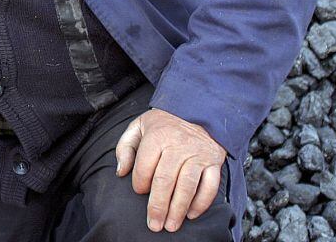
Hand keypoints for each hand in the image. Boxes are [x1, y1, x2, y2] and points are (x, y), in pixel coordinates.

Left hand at [114, 108, 226, 232]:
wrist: (197, 110)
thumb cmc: (163, 123)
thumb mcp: (138, 126)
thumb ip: (125, 147)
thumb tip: (121, 172)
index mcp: (157, 135)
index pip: (145, 166)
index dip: (139, 183)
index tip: (138, 192)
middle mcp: (178, 144)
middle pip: (165, 180)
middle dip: (158, 206)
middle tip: (154, 224)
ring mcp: (198, 154)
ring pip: (187, 186)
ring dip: (178, 209)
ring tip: (170, 226)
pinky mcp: (214, 161)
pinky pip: (210, 186)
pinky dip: (201, 203)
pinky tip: (191, 214)